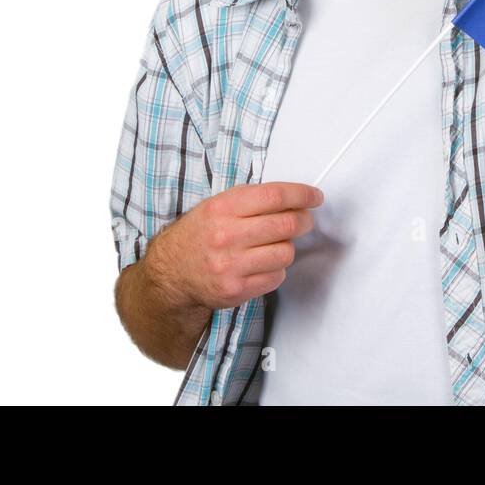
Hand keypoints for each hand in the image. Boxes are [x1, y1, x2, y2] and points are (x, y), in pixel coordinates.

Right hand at [146, 181, 323, 311]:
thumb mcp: (216, 206)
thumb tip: (294, 197)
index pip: (275, 196)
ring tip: (276, 244)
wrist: (170, 274)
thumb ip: (251, 200)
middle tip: (305, 220)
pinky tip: (263, 264)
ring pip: (286, 252)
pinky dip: (276, 269)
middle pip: (286, 224)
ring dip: (288, 247)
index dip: (302, 194)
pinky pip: (276, 276)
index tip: (314, 196)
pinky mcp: (236, 290)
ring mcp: (231, 265)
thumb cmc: (198, 236)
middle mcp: (226, 236)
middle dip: (304, 220)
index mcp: (222, 208)